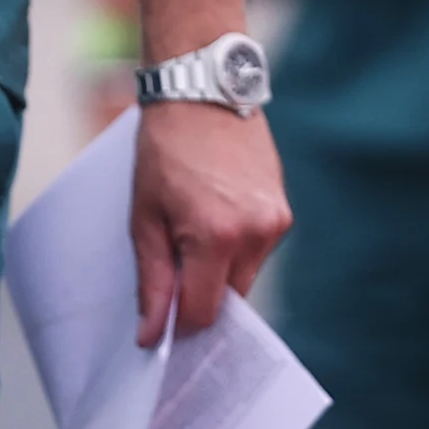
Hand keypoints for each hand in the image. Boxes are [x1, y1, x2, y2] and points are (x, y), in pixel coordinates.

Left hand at [130, 101, 289, 345]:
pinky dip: (236, 245)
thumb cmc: (165, 151)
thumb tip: (152, 335)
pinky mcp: (283, 209)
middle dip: (200, 292)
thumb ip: (153, 281)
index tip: (162, 318)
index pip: (203, 314)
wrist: (202, 93)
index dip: (179, 323)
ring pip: (245, 276)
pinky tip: (215, 211)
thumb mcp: (144, 217)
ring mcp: (276, 220)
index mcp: (216, 236)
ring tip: (194, 224)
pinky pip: (258, 249)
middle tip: (173, 262)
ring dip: (219, 268)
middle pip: (229, 300)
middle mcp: (256, 232)